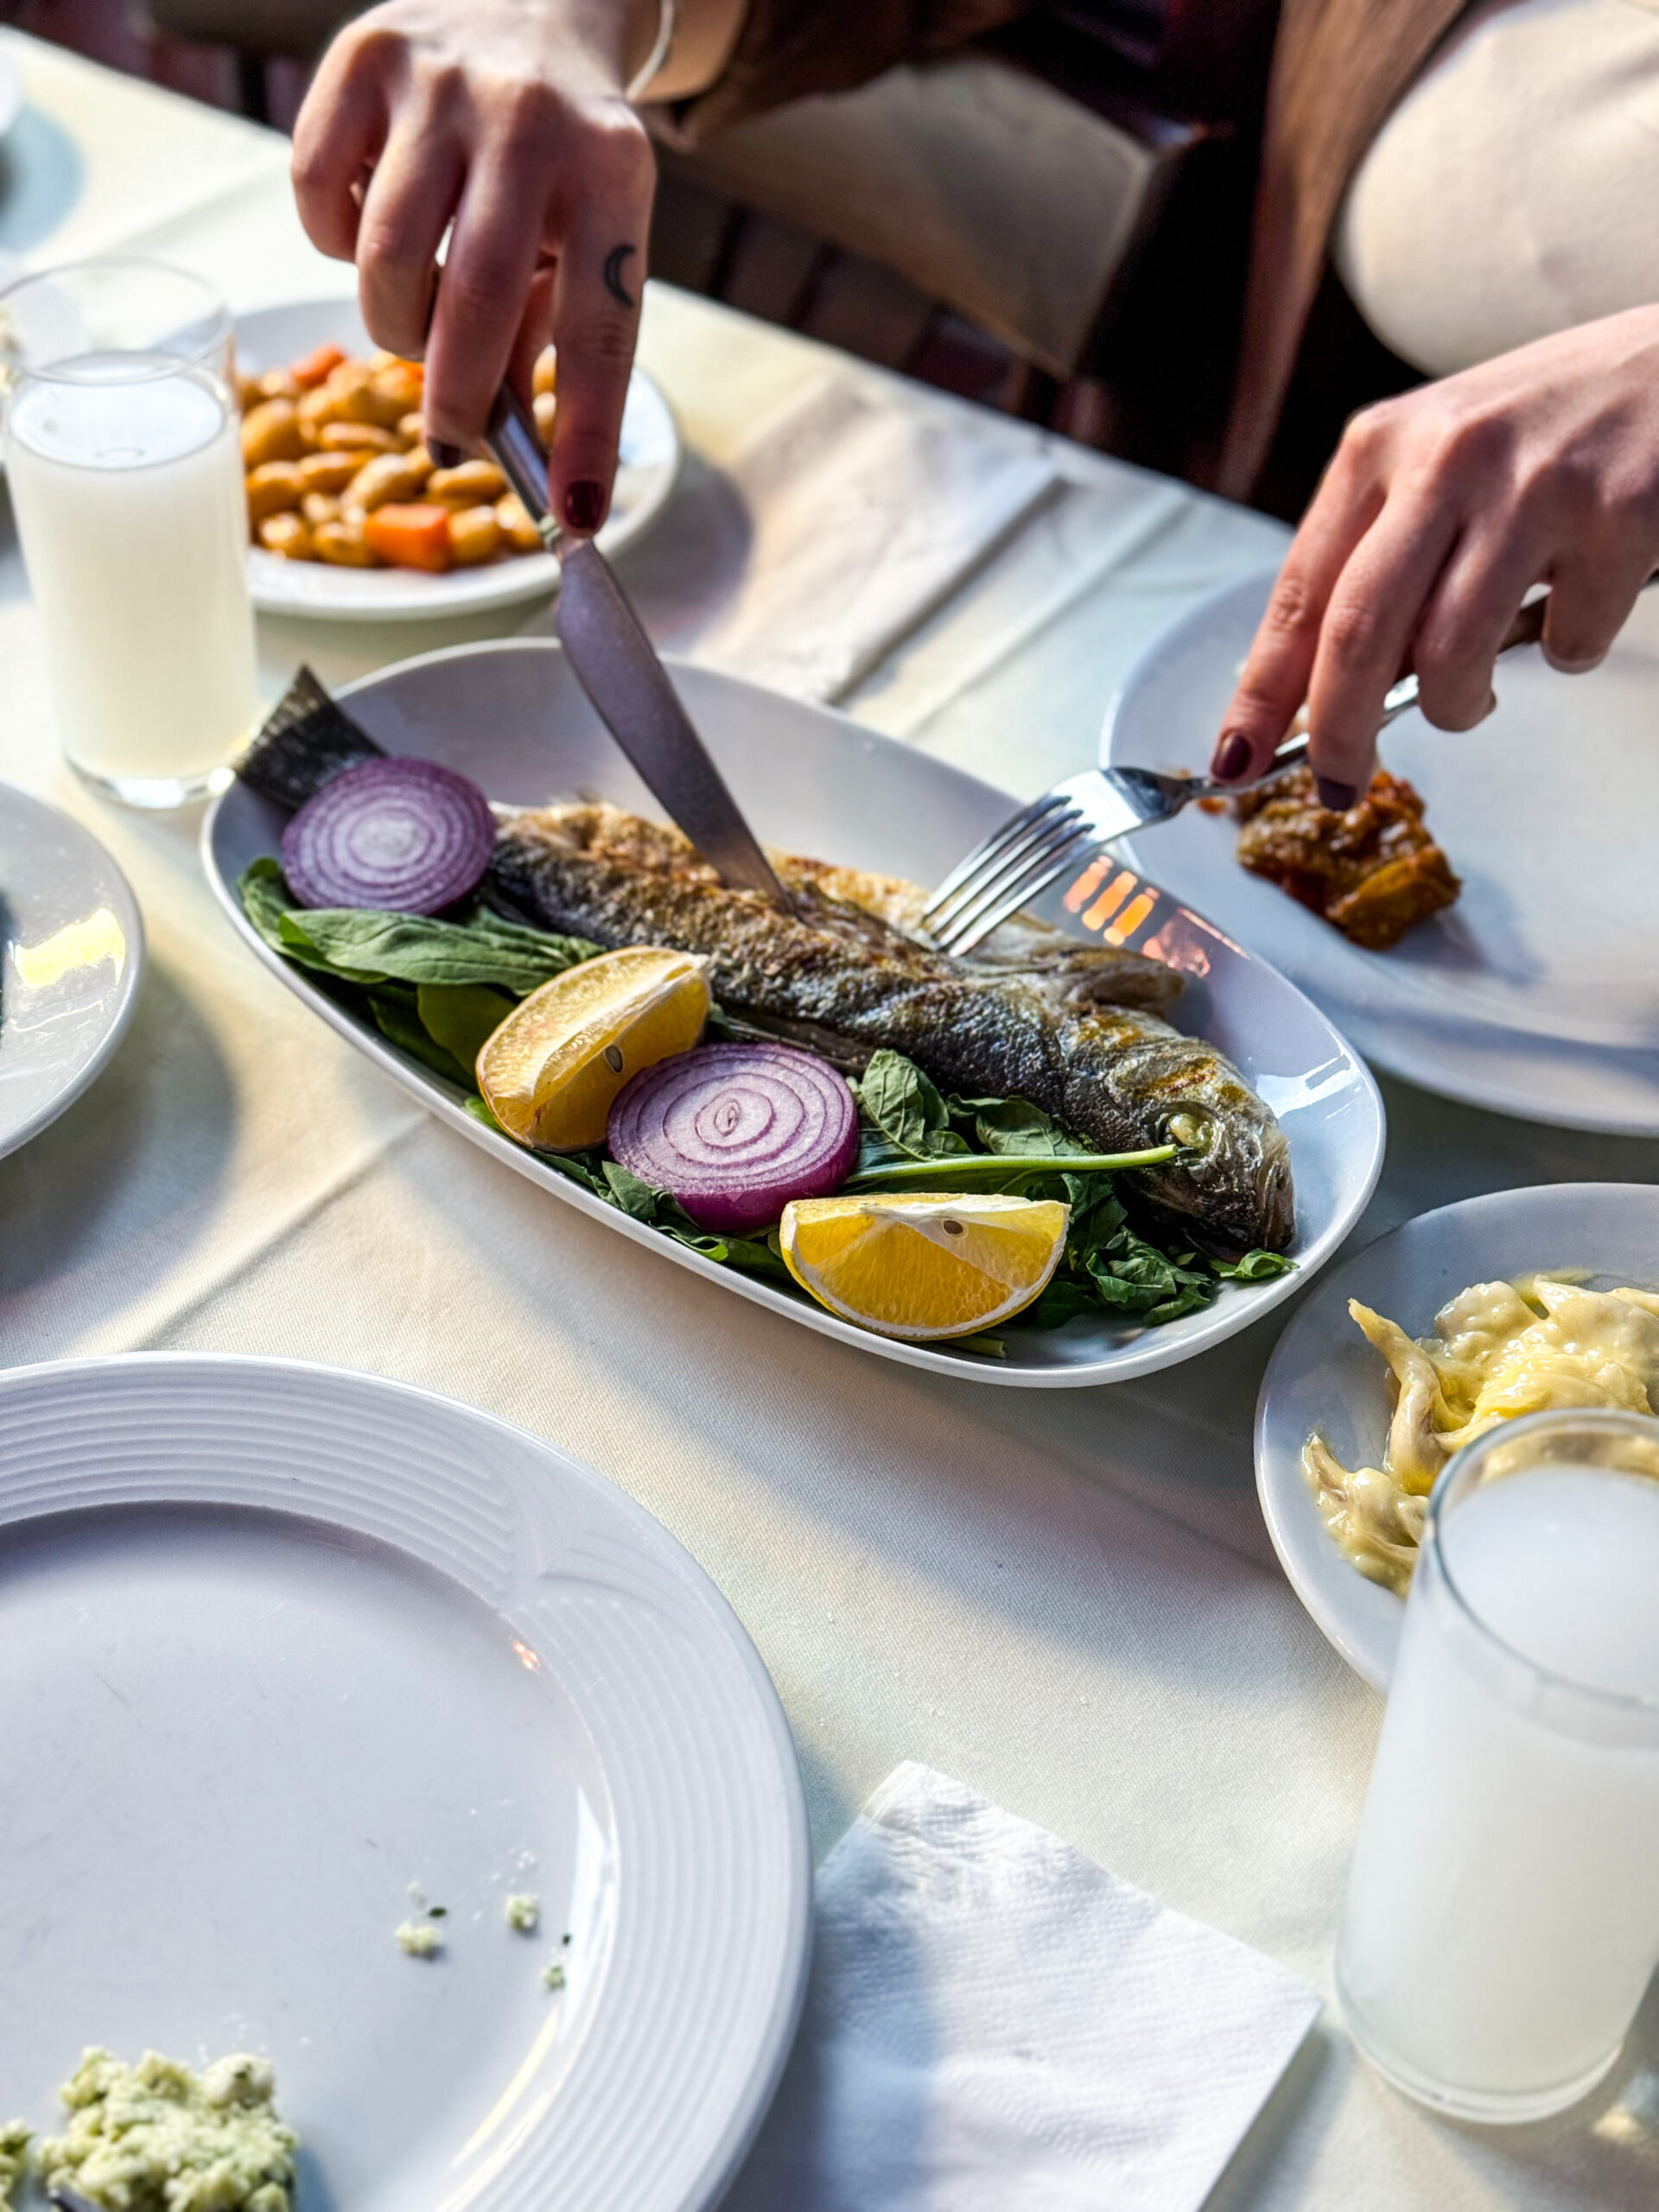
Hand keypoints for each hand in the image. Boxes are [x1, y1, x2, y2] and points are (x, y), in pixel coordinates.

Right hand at [291, 0, 659, 534]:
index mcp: (613, 171)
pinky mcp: (361, 57)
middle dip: (455, 395)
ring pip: (385, 261)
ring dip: (394, 322)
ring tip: (420, 312)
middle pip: (471, 302)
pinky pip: (319, 200)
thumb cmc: (560, 163)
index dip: (585, 431)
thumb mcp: (588, 238)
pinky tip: (375, 225)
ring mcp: (439, 82)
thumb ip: (552, 335)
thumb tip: (504, 450)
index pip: (600, 327)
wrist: (528, 4)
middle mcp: (527, 119)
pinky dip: (338, 244)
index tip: (573, 516)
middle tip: (453, 430)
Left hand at [1210, 305, 1658, 805]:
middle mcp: (1446, 458)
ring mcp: (1535, 486)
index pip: (1300, 593)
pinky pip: (1566, 643)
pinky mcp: (1619, 516)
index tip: (1234, 760)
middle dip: (1335, 734)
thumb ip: (1383, 554)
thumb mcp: (1442, 459)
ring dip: (1455, 706)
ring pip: (1451, 655)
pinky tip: (1582, 602)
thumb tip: (1322, 690)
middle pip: (1357, 634)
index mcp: (1382, 445)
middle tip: (1339, 785)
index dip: (1262, 692)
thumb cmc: (1551, 424)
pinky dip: (1567, 651)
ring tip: (1472, 698)